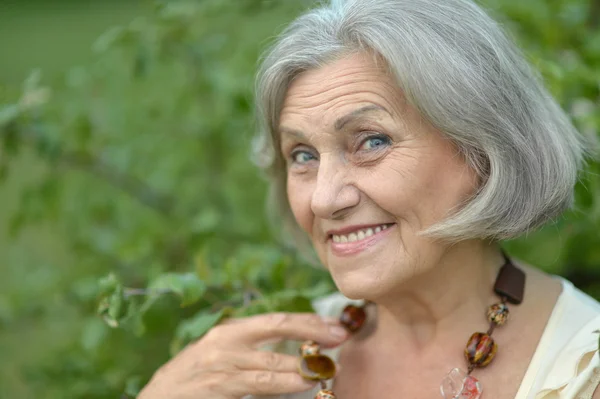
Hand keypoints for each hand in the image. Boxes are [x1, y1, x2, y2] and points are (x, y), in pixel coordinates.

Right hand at [138, 312, 348, 398]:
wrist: (157, 396)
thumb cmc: (196, 376)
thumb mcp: (223, 355)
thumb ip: (255, 351)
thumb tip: (297, 351)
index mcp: (232, 330)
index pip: (277, 320)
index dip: (308, 321)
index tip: (335, 325)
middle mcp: (226, 341)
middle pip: (278, 330)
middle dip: (313, 333)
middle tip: (341, 338)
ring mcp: (220, 365)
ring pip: (271, 364)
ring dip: (302, 367)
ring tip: (326, 369)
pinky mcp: (216, 387)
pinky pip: (257, 386)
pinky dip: (283, 385)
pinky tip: (301, 385)